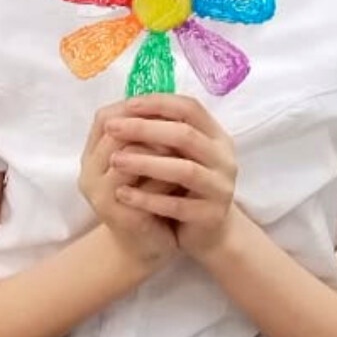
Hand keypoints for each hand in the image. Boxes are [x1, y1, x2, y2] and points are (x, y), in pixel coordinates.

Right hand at [79, 101, 179, 271]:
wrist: (144, 246)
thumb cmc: (147, 199)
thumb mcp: (143, 163)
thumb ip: (145, 137)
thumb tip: (166, 99)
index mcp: (91, 156)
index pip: (104, 117)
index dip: (136, 107)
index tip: (167, 107)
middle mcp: (88, 173)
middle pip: (115, 131)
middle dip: (151, 125)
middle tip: (183, 123)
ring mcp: (100, 194)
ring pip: (128, 155)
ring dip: (160, 149)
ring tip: (186, 147)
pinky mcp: (117, 214)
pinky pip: (142, 187)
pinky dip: (164, 178)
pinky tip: (183, 177)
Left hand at [102, 93, 239, 260]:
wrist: (208, 233)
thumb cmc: (186, 187)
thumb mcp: (179, 155)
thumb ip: (163, 132)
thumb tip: (125, 107)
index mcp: (216, 137)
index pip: (189, 109)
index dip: (159, 103)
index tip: (127, 105)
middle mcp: (224, 159)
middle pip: (185, 135)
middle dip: (145, 129)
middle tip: (112, 129)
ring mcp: (221, 188)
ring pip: (184, 170)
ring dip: (146, 162)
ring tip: (115, 161)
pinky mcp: (211, 215)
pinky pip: (177, 206)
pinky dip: (148, 198)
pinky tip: (122, 194)